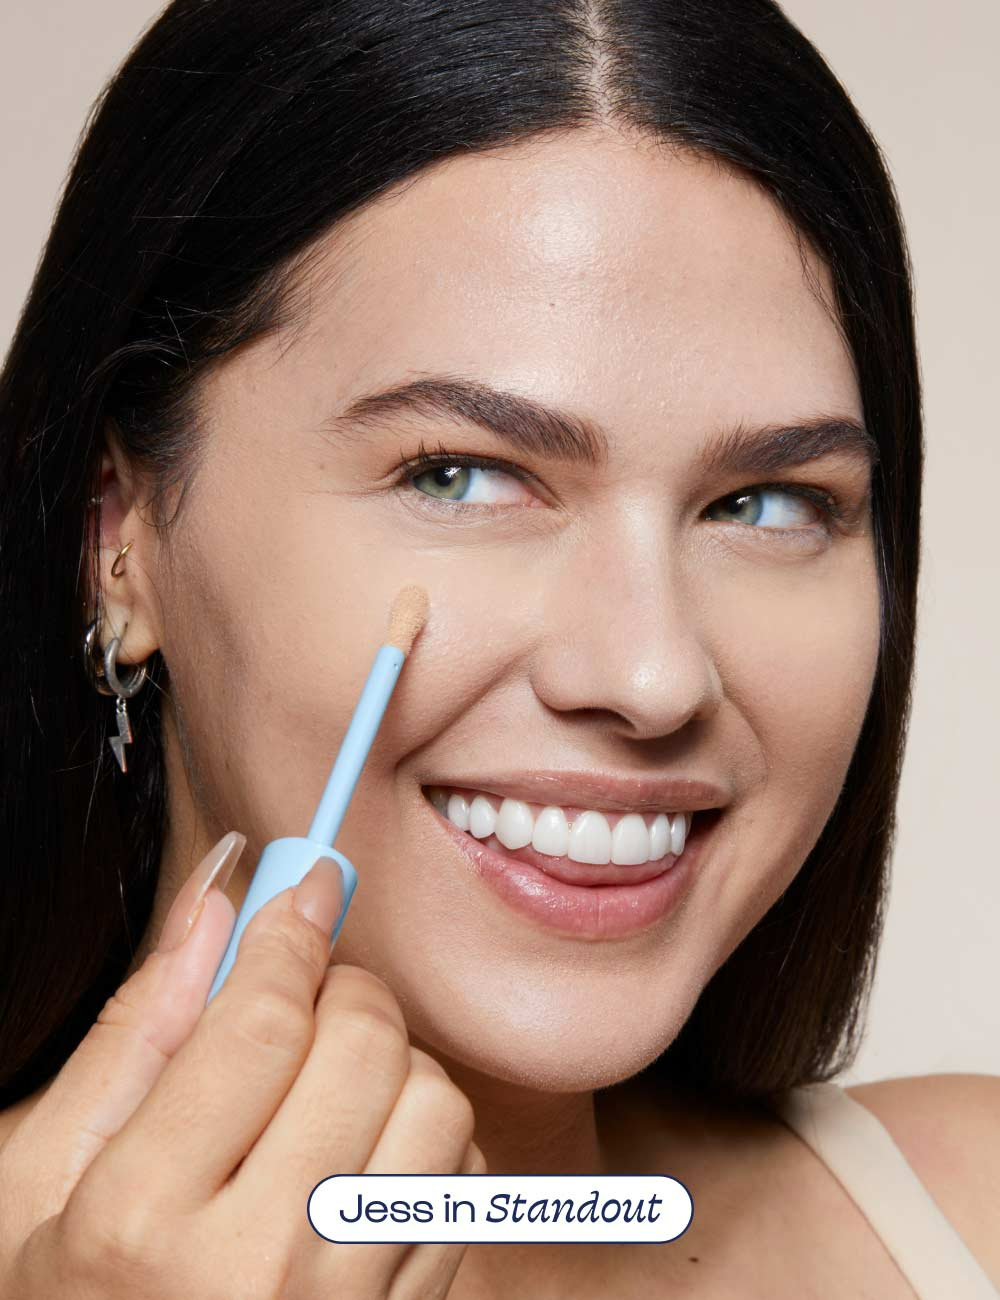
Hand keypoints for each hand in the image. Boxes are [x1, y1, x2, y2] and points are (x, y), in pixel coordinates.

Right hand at [0, 833, 485, 1298]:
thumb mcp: (44, 1176)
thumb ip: (136, 1031)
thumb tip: (217, 900)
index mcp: (142, 1222)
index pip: (261, 1022)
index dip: (292, 930)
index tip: (309, 882)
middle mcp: (258, 1269)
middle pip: (365, 1045)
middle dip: (341, 990)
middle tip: (303, 1001)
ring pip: (435, 1101)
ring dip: (392, 1067)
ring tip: (328, 1092)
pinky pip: (463, 1182)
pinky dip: (426, 1141)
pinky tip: (359, 1159)